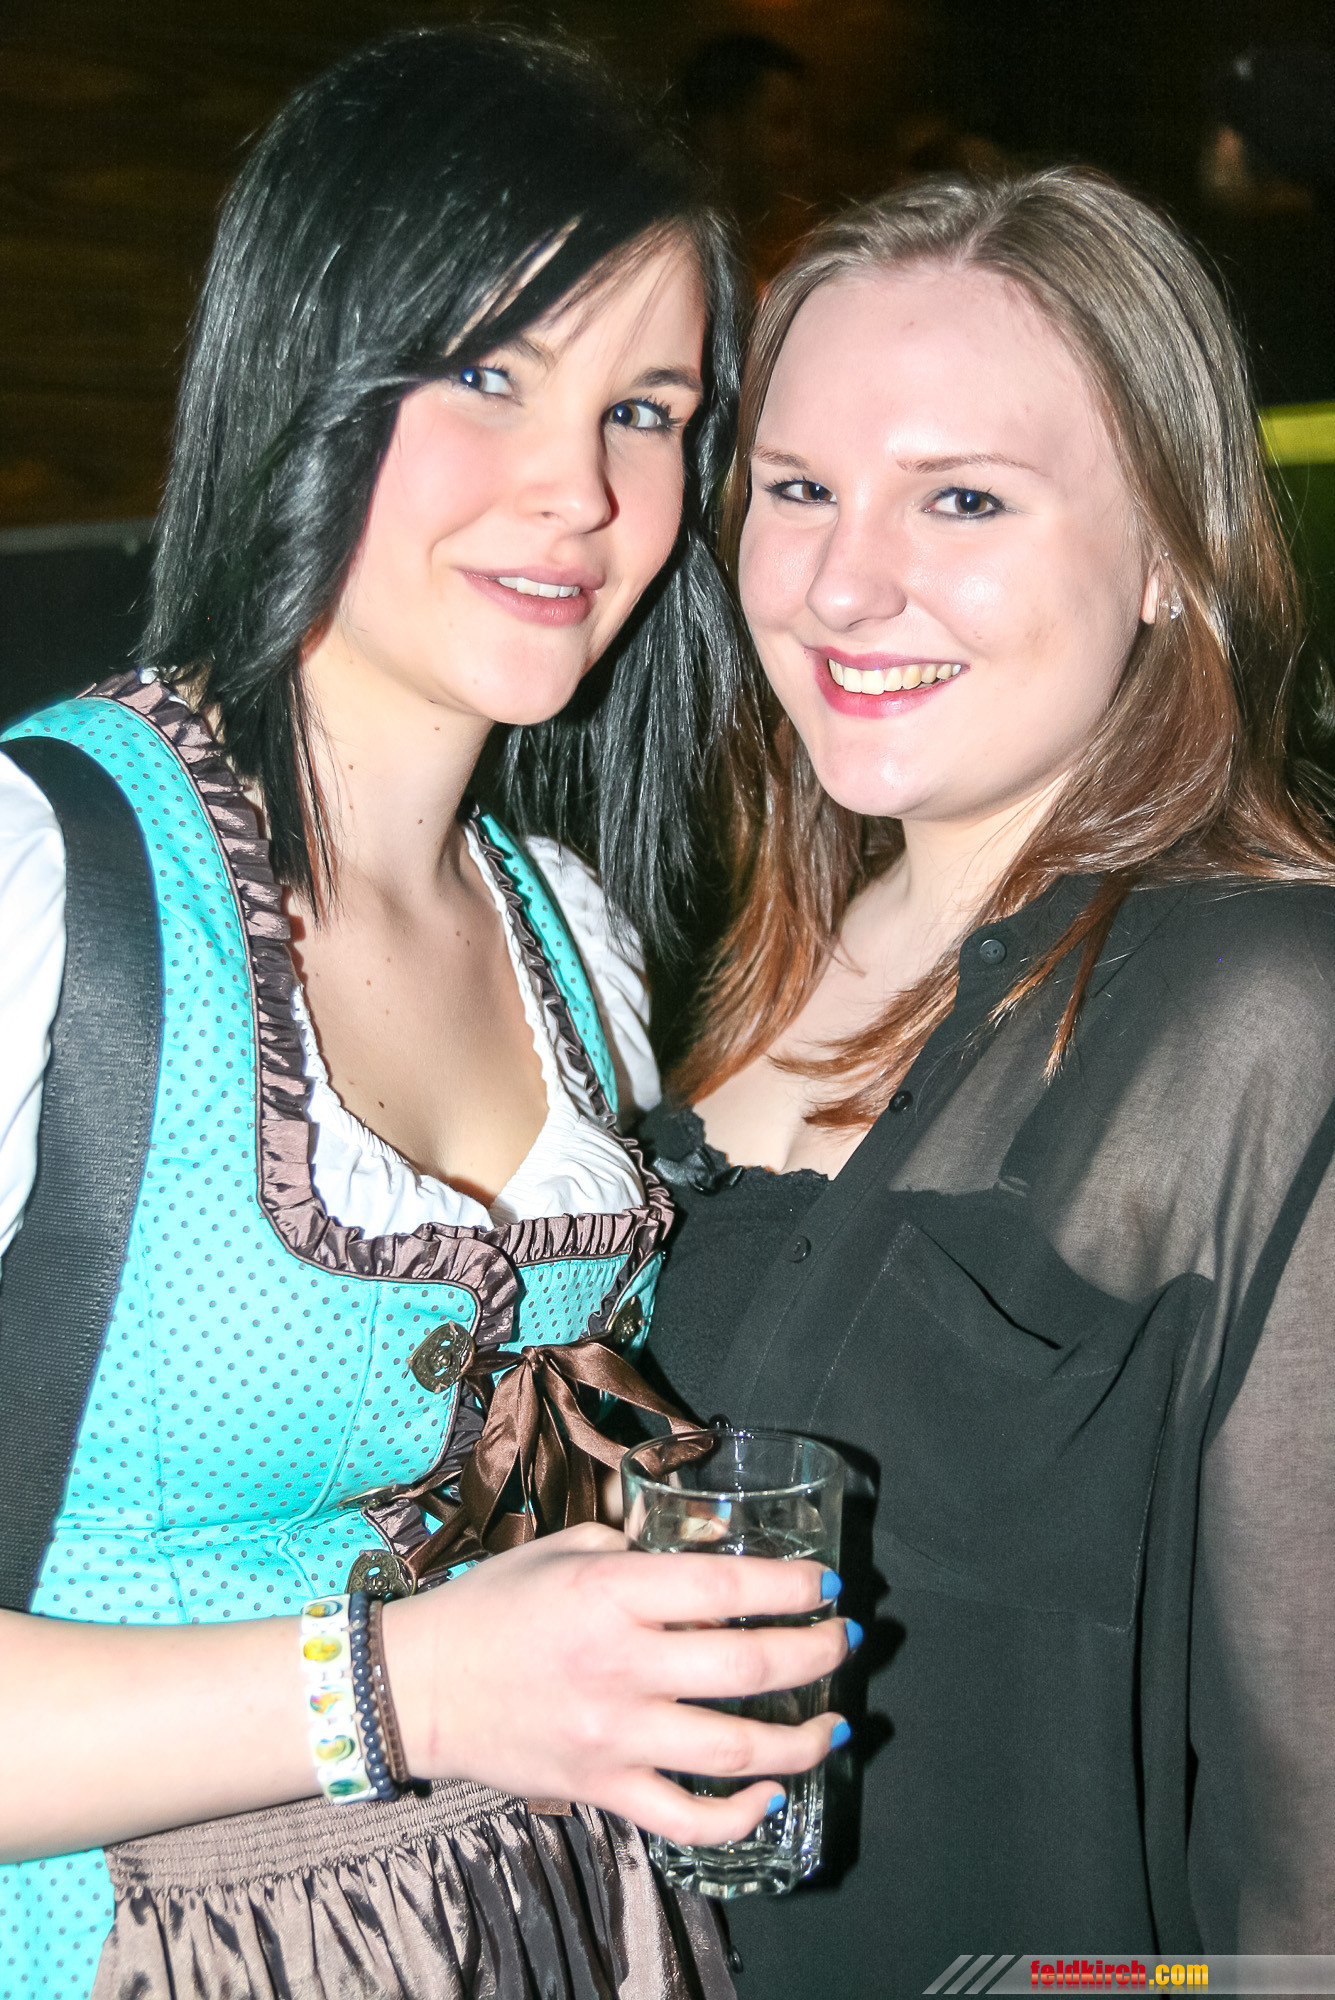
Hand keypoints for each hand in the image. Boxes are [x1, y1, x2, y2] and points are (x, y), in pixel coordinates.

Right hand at [382, 1522, 850, 1843]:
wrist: (420, 1684)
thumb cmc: (494, 1606)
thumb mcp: (564, 1548)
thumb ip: (638, 1544)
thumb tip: (712, 1545)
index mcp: (610, 1592)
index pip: (726, 1586)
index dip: (791, 1585)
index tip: (827, 1583)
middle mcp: (619, 1664)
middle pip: (747, 1665)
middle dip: (816, 1653)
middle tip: (845, 1641)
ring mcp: (612, 1735)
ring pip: (733, 1748)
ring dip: (801, 1739)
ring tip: (835, 1723)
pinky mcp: (601, 1789)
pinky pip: (686, 1817)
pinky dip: (740, 1815)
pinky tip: (772, 1794)